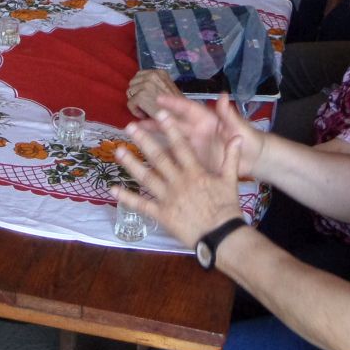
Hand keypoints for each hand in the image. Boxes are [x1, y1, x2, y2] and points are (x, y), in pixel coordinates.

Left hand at [115, 110, 245, 248]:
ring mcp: (167, 198)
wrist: (221, 235)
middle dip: (144, 141)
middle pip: (158, 158)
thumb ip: (231, 158)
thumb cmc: (227, 208)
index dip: (170, 129)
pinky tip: (113, 189)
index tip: (160, 114)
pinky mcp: (161, 214)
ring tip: (118, 151)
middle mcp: (178, 182)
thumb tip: (237, 137)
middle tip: (130, 127)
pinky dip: (126, 197)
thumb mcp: (231, 180)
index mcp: (195, 172)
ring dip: (131, 164)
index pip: (180, 146)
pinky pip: (141, 205)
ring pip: (146, 178)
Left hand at [126, 68, 180, 117]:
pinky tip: (145, 114)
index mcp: (160, 72)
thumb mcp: (168, 89)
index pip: (139, 75)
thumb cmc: (175, 107)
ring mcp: (146, 85)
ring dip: (136, 102)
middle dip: (136, 93)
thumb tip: (138, 86)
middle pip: (132, 83)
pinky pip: (130, 103)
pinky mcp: (141, 95)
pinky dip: (135, 111)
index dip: (139, 86)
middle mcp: (152, 75)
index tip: (144, 95)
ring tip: (146, 109)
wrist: (179, 118)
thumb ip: (155, 84)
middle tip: (145, 103)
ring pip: (130, 92)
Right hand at [139, 92, 265, 174]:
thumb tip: (223, 95)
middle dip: (154, 123)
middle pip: (172, 125)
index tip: (158, 99)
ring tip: (135, 139)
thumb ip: (229, 114)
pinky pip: (175, 159)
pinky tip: (146, 163)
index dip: (173, 104)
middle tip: (135, 122)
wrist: (254, 159)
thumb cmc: (248, 139)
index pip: (186, 109)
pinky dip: (162, 160)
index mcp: (206, 120)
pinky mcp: (194, 161)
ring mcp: (193, 146)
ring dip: (153, 140)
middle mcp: (196, 131)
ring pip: (169, 141)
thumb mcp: (238, 127)